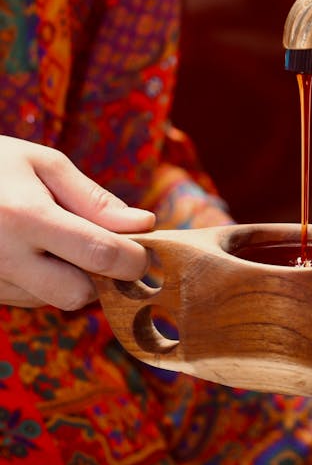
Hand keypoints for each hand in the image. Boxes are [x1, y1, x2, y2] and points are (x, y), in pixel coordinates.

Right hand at [0, 136, 154, 310]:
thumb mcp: (43, 164)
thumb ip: (93, 199)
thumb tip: (142, 226)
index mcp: (25, 216)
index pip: (98, 253)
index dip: (133, 259)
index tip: (145, 252)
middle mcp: (4, 256)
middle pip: (77, 294)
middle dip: (101, 278)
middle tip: (105, 249)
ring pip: (51, 301)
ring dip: (70, 279)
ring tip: (56, 240)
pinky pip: (26, 299)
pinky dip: (42, 282)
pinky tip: (31, 251)